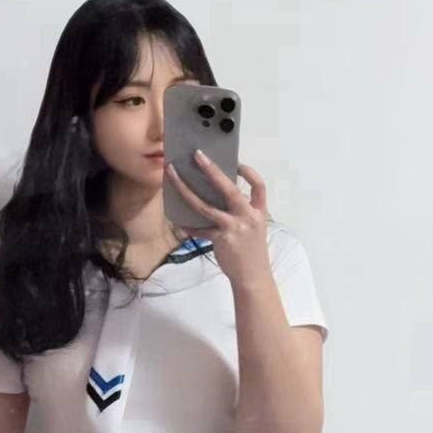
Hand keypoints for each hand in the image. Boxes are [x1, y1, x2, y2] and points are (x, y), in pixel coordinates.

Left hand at [165, 155, 269, 289]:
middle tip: (197, 155)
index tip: (237, 164)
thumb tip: (220, 196)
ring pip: (205, 207)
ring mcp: (233, 228)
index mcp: (258, 211)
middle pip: (229, 189)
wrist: (253, 277)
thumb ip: (242, 211)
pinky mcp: (220, 240)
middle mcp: (247, 217)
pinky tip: (178, 220)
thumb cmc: (252, 251)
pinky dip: (188, 225)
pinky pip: (199, 229)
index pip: (258, 185)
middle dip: (211, 170)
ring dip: (187, 191)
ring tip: (174, 177)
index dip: (248, 172)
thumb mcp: (254, 228)